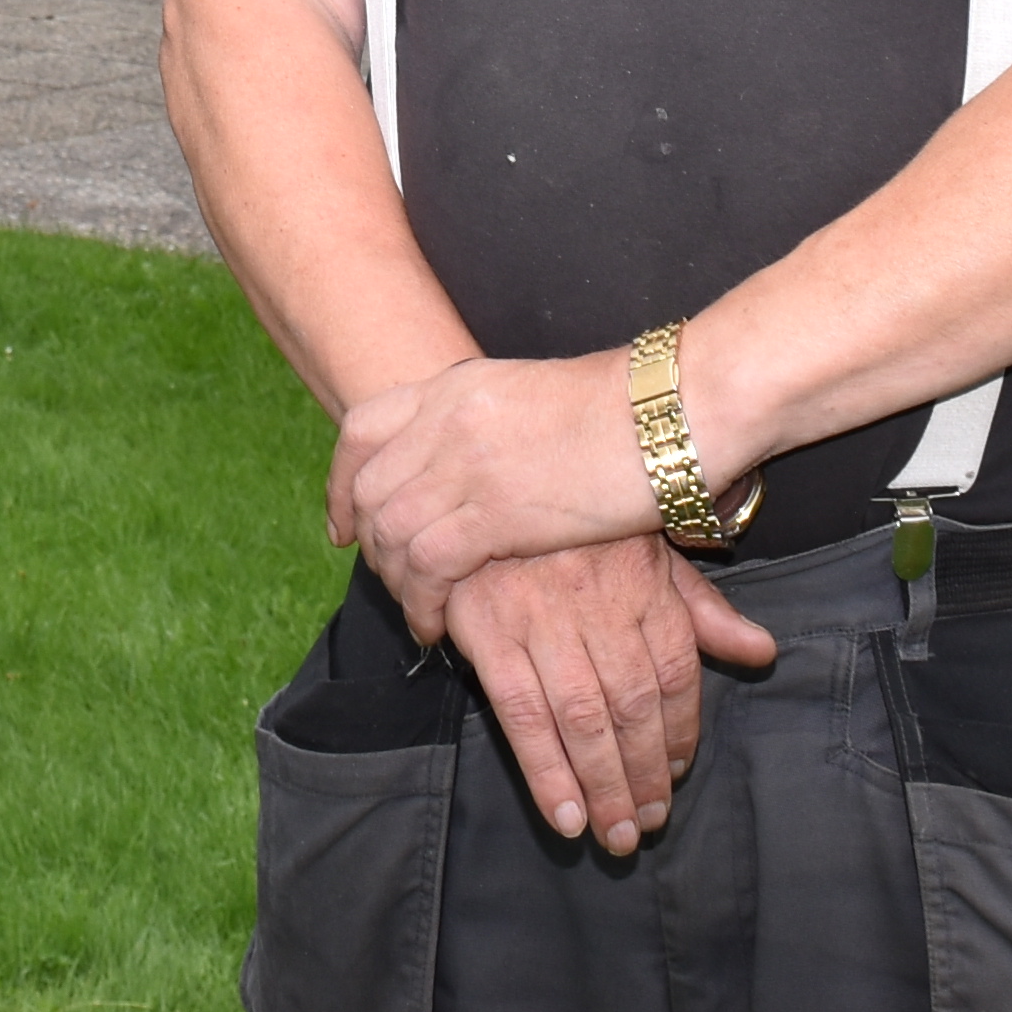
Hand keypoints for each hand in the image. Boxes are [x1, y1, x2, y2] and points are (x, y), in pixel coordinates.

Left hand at [331, 350, 669, 620]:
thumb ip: (487, 422)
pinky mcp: (495, 511)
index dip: (341, 482)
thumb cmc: (623, 412)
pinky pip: (426, 565)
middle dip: (366, 541)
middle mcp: (448, 418)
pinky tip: (437, 625)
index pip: (362, 428)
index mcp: (455, 386)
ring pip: (390, 530)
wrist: (670, 412)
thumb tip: (467, 457)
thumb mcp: (530, 397)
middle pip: (368, 486)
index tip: (344, 524)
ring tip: (415, 611)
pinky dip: (421, 602)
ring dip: (393, 580)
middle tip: (387, 579)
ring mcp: (467, 462)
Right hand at [441, 538, 779, 851]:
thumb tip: (761, 652)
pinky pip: (519, 710)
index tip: (675, 774)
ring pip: (580, 718)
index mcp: (643, 582)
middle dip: (643, 775)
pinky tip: (564, 814)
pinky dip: (544, 770)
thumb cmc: (578, 528)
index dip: (680, 734)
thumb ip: (701, 610)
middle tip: (648, 825)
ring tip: (615, 834)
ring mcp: (539, 615)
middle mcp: (597, 601)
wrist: (488, 479)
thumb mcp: (649, 551)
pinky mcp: (487, 626)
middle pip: (631, 706)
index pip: (675, 674)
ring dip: (603, 786)